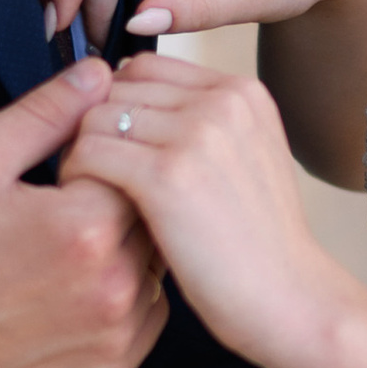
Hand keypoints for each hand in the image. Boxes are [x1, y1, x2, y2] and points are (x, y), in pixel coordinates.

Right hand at [0, 59, 167, 367]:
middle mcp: (112, 287)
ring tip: (60, 255)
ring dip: (124, 251)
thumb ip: (44, 112)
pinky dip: (121, 299)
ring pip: (154, 267)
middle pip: (152, 217)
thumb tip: (99, 74)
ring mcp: (114, 337)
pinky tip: (71, 290)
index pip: (134, 166)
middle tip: (55, 215)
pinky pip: (145, 317)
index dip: (98, 162)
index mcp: (85, 227)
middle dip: (115, 204)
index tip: (60, 173)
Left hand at [61, 51, 356, 367]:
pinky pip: (89, 153)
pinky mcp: (168, 176)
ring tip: (91, 195)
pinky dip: (76, 178)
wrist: (290, 300)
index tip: (115, 147)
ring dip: (80, 154)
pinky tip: (88, 210)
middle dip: (94, 128)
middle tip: (95, 176)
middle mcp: (222, 102)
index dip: (117, 105)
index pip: (145, 67)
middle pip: (116, 88)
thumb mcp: (245, 159)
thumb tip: (126, 105)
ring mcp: (197, 135)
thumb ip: (201, 124)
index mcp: (242, 92)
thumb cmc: (257, 245)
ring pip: (95, 117)